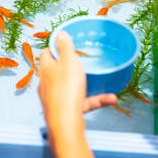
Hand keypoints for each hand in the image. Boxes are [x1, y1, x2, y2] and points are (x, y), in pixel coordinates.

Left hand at [38, 32, 112, 157]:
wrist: (65, 124)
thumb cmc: (66, 89)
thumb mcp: (69, 61)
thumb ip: (65, 47)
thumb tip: (59, 33)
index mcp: (46, 69)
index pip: (47, 53)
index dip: (56, 47)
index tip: (67, 44)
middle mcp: (46, 83)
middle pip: (56, 70)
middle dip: (68, 66)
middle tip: (82, 61)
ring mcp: (54, 99)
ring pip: (70, 87)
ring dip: (85, 84)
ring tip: (99, 80)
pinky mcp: (64, 112)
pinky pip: (82, 102)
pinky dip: (95, 100)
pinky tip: (111, 98)